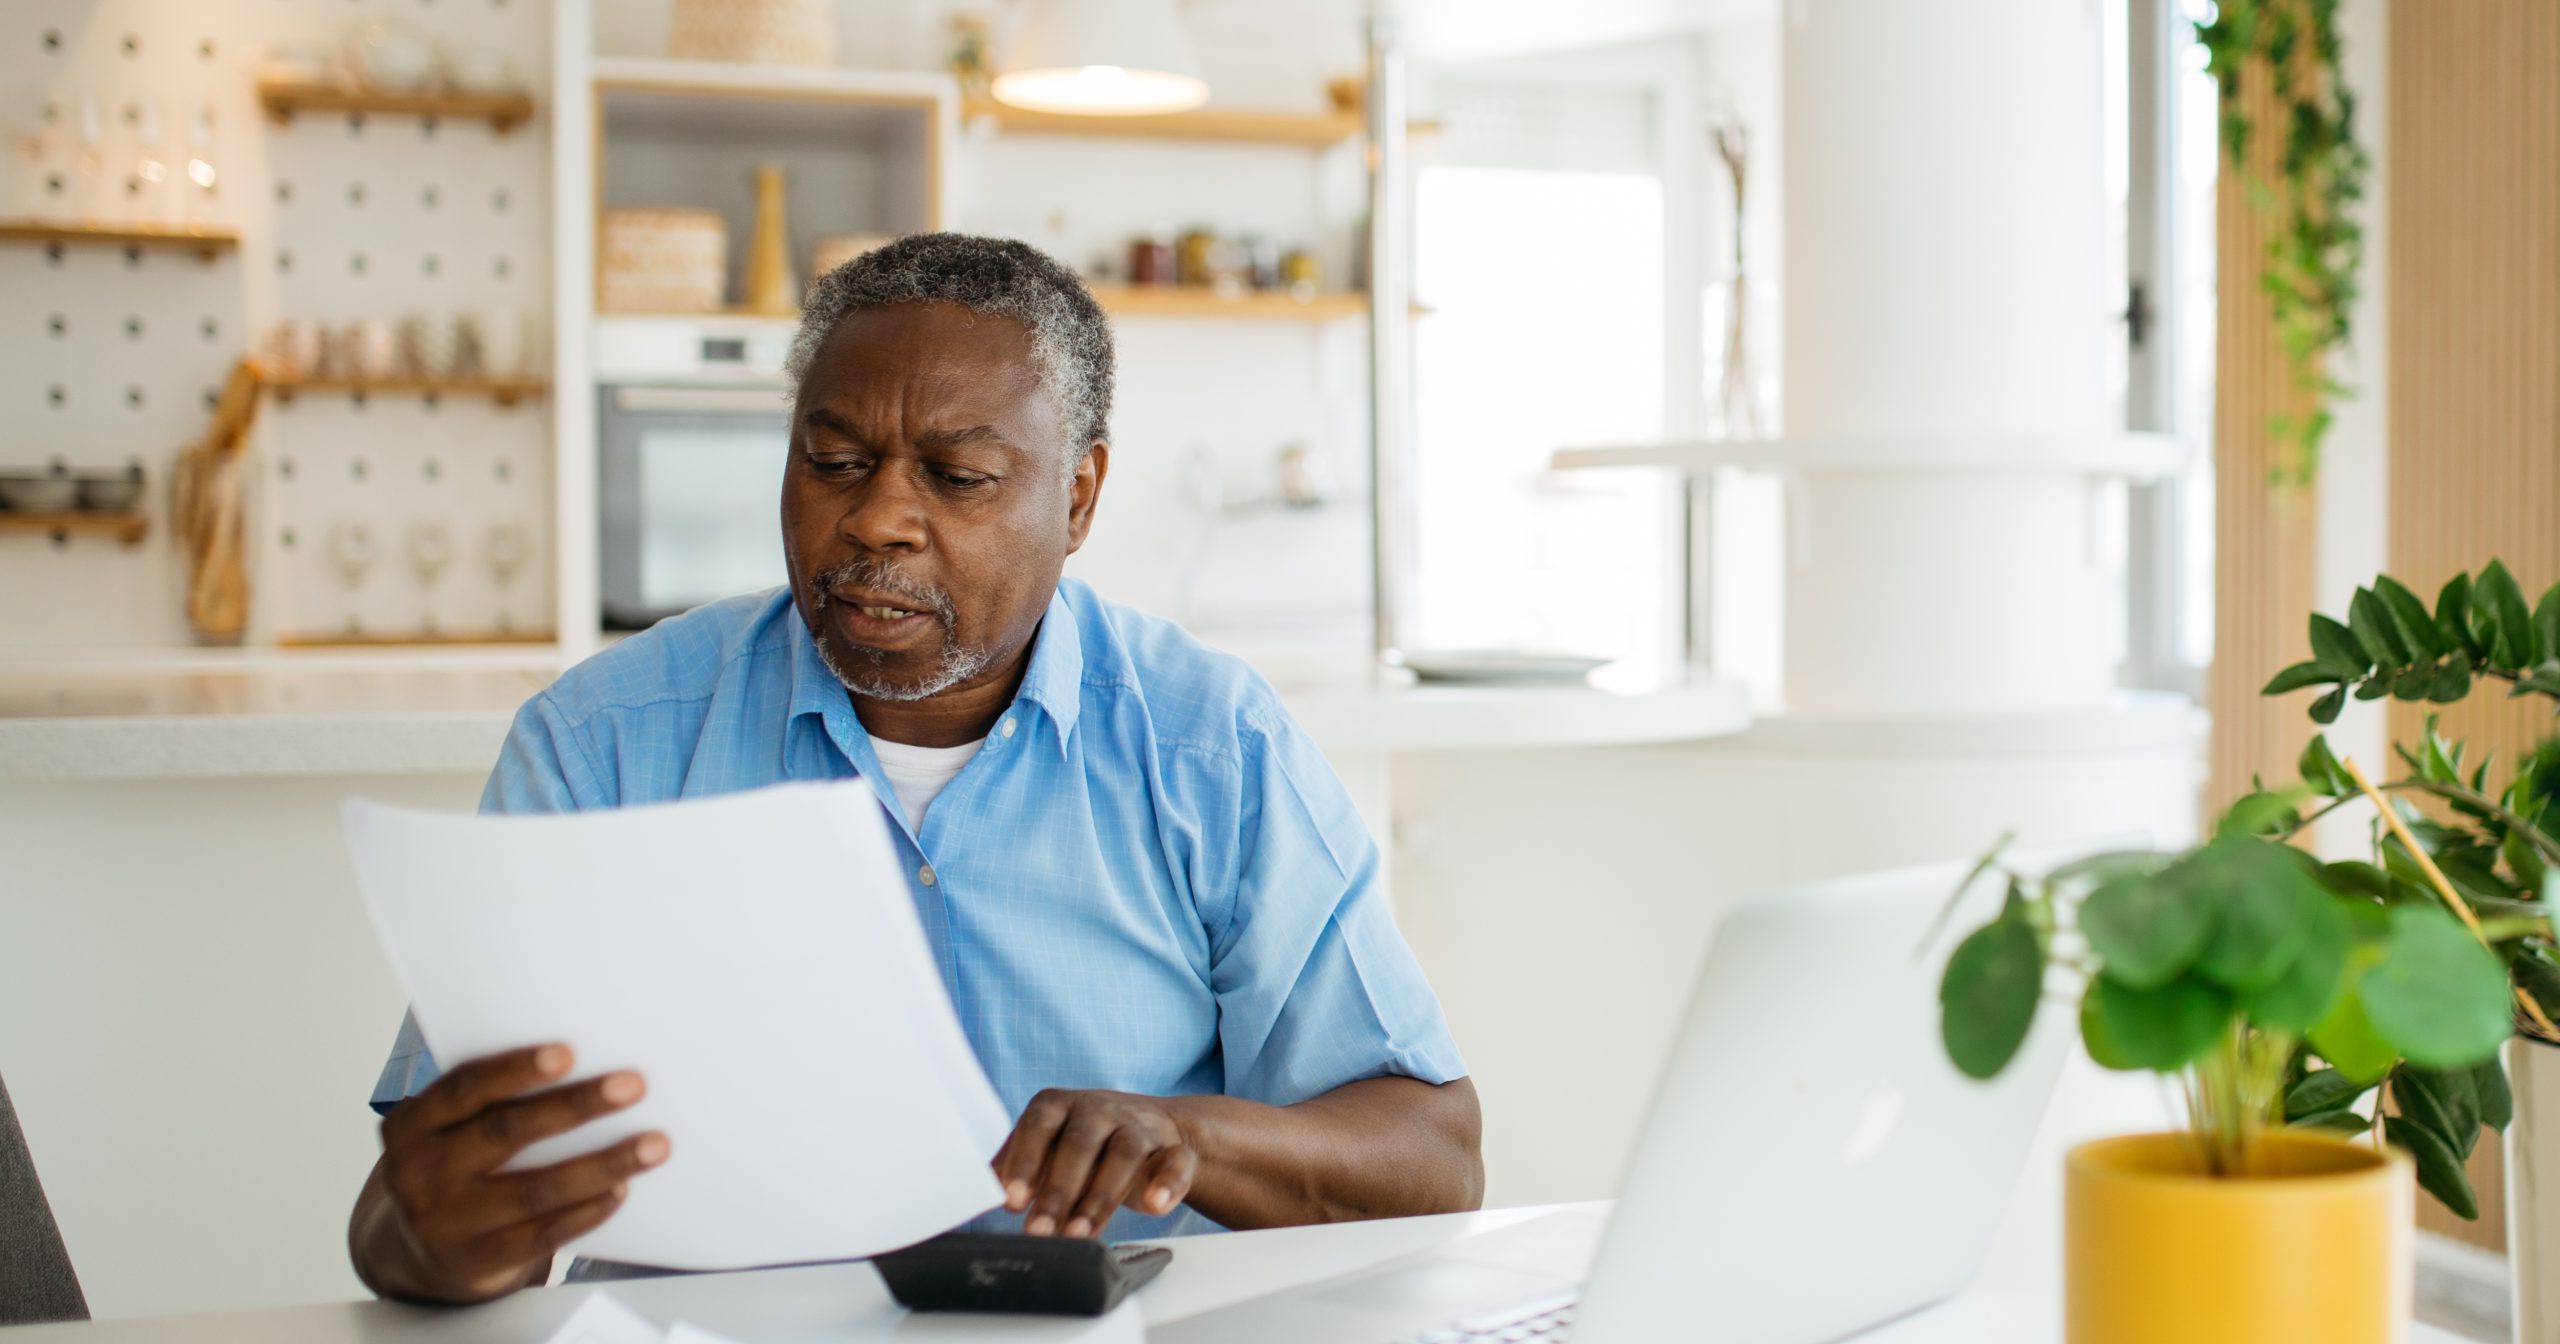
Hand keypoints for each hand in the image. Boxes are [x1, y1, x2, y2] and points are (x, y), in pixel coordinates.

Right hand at [363, 1044, 668, 1301]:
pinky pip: (544, 1232)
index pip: (464, 1088)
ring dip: (603, 1164)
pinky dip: (589, 1209)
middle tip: (633, 1086)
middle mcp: (418, 1172)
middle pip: (506, 1131)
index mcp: (410, 1126)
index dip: (516, 1068)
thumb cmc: (454, 1169)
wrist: (418, 1252)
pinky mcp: (477, 1259)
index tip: (569, 1052)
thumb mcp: (449, 1132)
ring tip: (653, 1145)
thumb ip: (491, 1103)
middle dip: (575, 1105)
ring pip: (535, 1188)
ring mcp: (445, 1221)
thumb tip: (588, 1066)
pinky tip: (621, 1189)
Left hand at [992, 1089, 1199, 1238]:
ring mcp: (1138, 1126)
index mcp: (1058, 1105)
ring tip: (1081, 1234)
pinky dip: (1168, 1183)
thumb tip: (985, 1192)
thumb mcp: (1044, 1149)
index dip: (1024, 1163)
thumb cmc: (1081, 1146)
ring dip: (1101, 1197)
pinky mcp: (1172, 1149)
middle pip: (1080, 1144)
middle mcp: (1098, 1109)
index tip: (1012, 1201)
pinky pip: (1174, 1162)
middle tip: (1040, 1232)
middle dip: (1059, 1192)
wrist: (1152, 1129)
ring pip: (1124, 1154)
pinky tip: (1155, 1206)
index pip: (1037, 1128)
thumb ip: (1015, 1166)